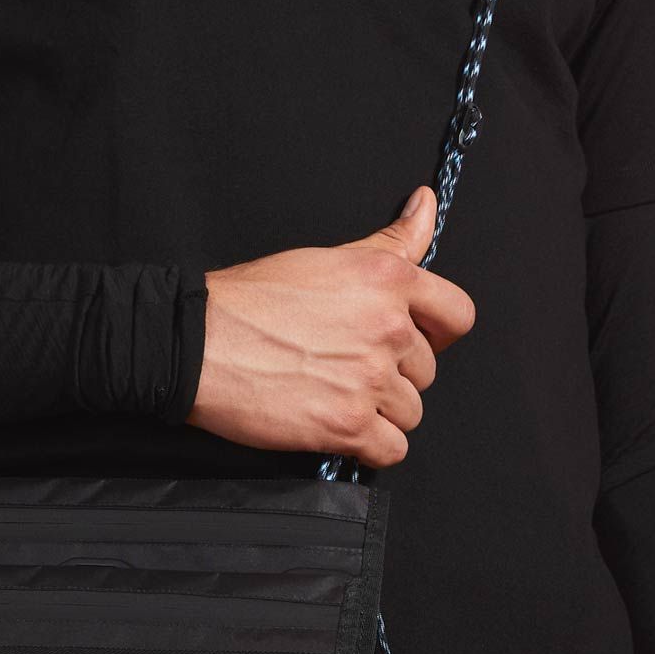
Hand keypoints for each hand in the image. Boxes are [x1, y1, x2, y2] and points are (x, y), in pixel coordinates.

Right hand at [185, 183, 476, 465]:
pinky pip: (392, 449)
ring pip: (410, 412)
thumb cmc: (251, 299)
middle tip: (346, 365)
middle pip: (427, 371)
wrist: (196, 343)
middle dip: (394, 373)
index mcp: (388, 281)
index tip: (416, 338)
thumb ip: (391, 240)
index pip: (458, 315)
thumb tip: (426, 203)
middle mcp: (388, 328)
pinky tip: (338, 425)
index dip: (438, 332)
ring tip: (335, 393)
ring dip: (380, 411)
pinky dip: (369, 446)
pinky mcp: (348, 425)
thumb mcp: (328, 257)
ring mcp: (370, 380)